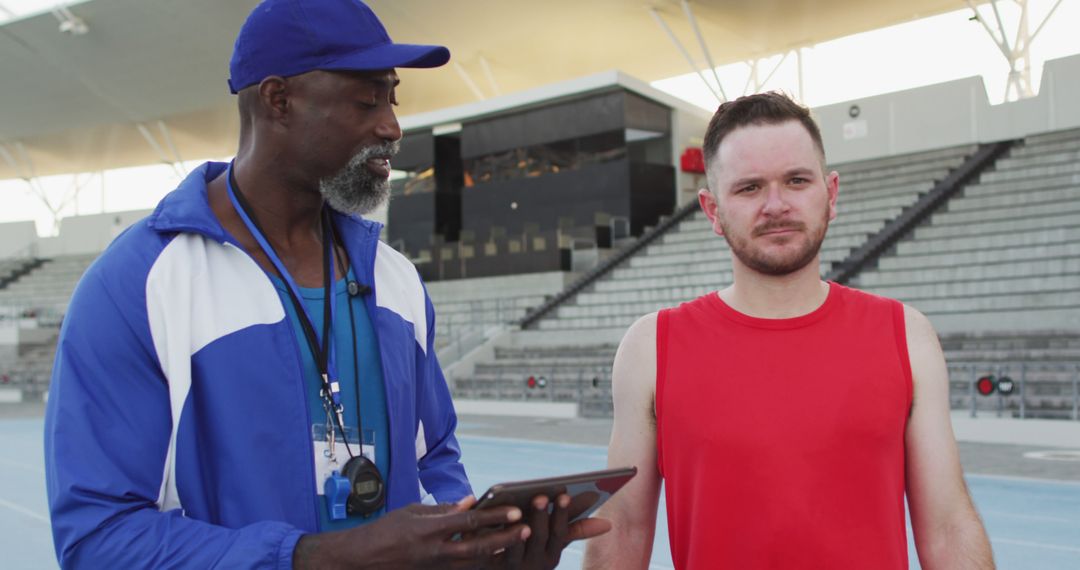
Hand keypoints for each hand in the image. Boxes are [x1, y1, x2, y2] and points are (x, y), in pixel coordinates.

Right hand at [293, 496, 528, 568]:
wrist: (363, 560)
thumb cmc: (385, 531)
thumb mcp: (413, 512)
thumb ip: (444, 510)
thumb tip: (471, 501)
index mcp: (428, 530)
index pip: (469, 521)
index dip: (494, 516)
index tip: (515, 511)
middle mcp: (435, 551)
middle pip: (479, 546)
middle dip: (505, 538)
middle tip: (527, 528)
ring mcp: (435, 567)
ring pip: (475, 561)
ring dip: (498, 550)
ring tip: (517, 539)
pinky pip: (464, 568)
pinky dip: (481, 560)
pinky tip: (495, 552)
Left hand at [500, 493, 612, 568]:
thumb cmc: (531, 554)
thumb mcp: (552, 544)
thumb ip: (575, 530)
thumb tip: (608, 524)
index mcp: (551, 557)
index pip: (559, 535)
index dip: (562, 515)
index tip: (564, 495)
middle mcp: (534, 565)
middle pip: (538, 539)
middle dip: (541, 517)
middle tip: (541, 496)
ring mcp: (511, 567)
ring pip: (514, 547)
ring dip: (516, 528)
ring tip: (518, 508)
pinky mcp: (489, 566)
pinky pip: (490, 550)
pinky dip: (492, 533)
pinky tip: (493, 515)